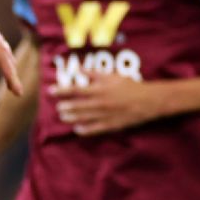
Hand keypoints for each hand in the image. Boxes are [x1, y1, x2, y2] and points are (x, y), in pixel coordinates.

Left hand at [51, 73, 166, 135]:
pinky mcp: (111, 125)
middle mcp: (100, 103)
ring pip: (83, 118)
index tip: (51, 90)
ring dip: (71, 118)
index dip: (61, 90)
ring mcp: (105, 115)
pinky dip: (85, 130)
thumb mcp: (113, 76)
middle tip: (57, 107)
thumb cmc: (130, 86)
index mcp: (100, 89)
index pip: (75, 89)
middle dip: (65, 106)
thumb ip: (95, 74)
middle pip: (77, 105)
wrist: (149, 101)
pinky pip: (94, 129)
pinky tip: (77, 129)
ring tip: (62, 117)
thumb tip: (80, 69)